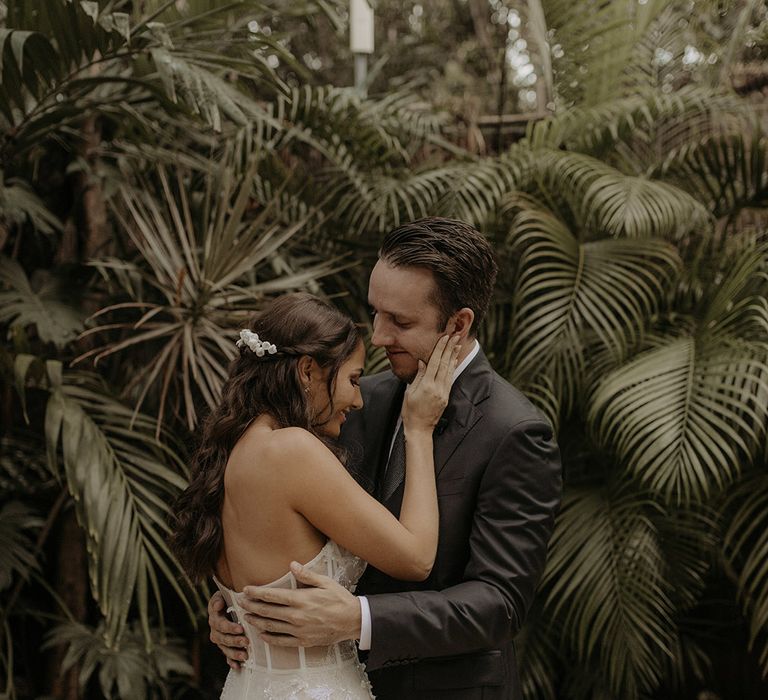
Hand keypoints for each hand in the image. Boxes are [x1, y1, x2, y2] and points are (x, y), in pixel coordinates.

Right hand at [208, 591, 249, 669]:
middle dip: (234, 641)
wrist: (228, 603)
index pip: (220, 624)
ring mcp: (220, 639)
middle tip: (246, 641)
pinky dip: (231, 661)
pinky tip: (237, 666)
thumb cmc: (228, 597)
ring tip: (245, 655)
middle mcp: (215, 630)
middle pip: (222, 638)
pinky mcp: (225, 646)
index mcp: (215, 617)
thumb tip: (217, 605)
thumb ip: (219, 599)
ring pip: (225, 648)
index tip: (240, 629)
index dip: (229, 627)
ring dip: (234, 653)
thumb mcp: (222, 594)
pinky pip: (226, 656)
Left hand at [239, 562, 361, 646]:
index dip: (257, 593)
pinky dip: (269, 638)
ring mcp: (298, 631)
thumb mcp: (325, 582)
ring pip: (271, 627)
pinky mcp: (303, 641)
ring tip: (246, 617)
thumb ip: (306, 575)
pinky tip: (262, 634)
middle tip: (240, 603)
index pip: (272, 596)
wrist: (353, 621)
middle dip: (251, 606)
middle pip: (267, 611)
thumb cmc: (339, 599)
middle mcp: (296, 616)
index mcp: (301, 599)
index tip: (246, 590)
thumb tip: (291, 564)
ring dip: (256, 621)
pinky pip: (281, 641)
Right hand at [402, 334, 459, 432]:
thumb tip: (423, 362)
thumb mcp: (409, 392)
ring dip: (454, 356)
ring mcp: (443, 393)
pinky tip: (454, 360)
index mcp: (427, 386)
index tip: (444, 338)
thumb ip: (418, 376)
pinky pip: (450, 379)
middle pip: (445, 364)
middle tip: (455, 336)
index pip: (435, 363)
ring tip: (457, 345)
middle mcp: (437, 388)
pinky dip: (452, 368)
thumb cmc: (410, 411)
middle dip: (450, 349)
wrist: (419, 428)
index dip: (440, 349)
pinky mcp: (446, 397)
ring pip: (450, 370)